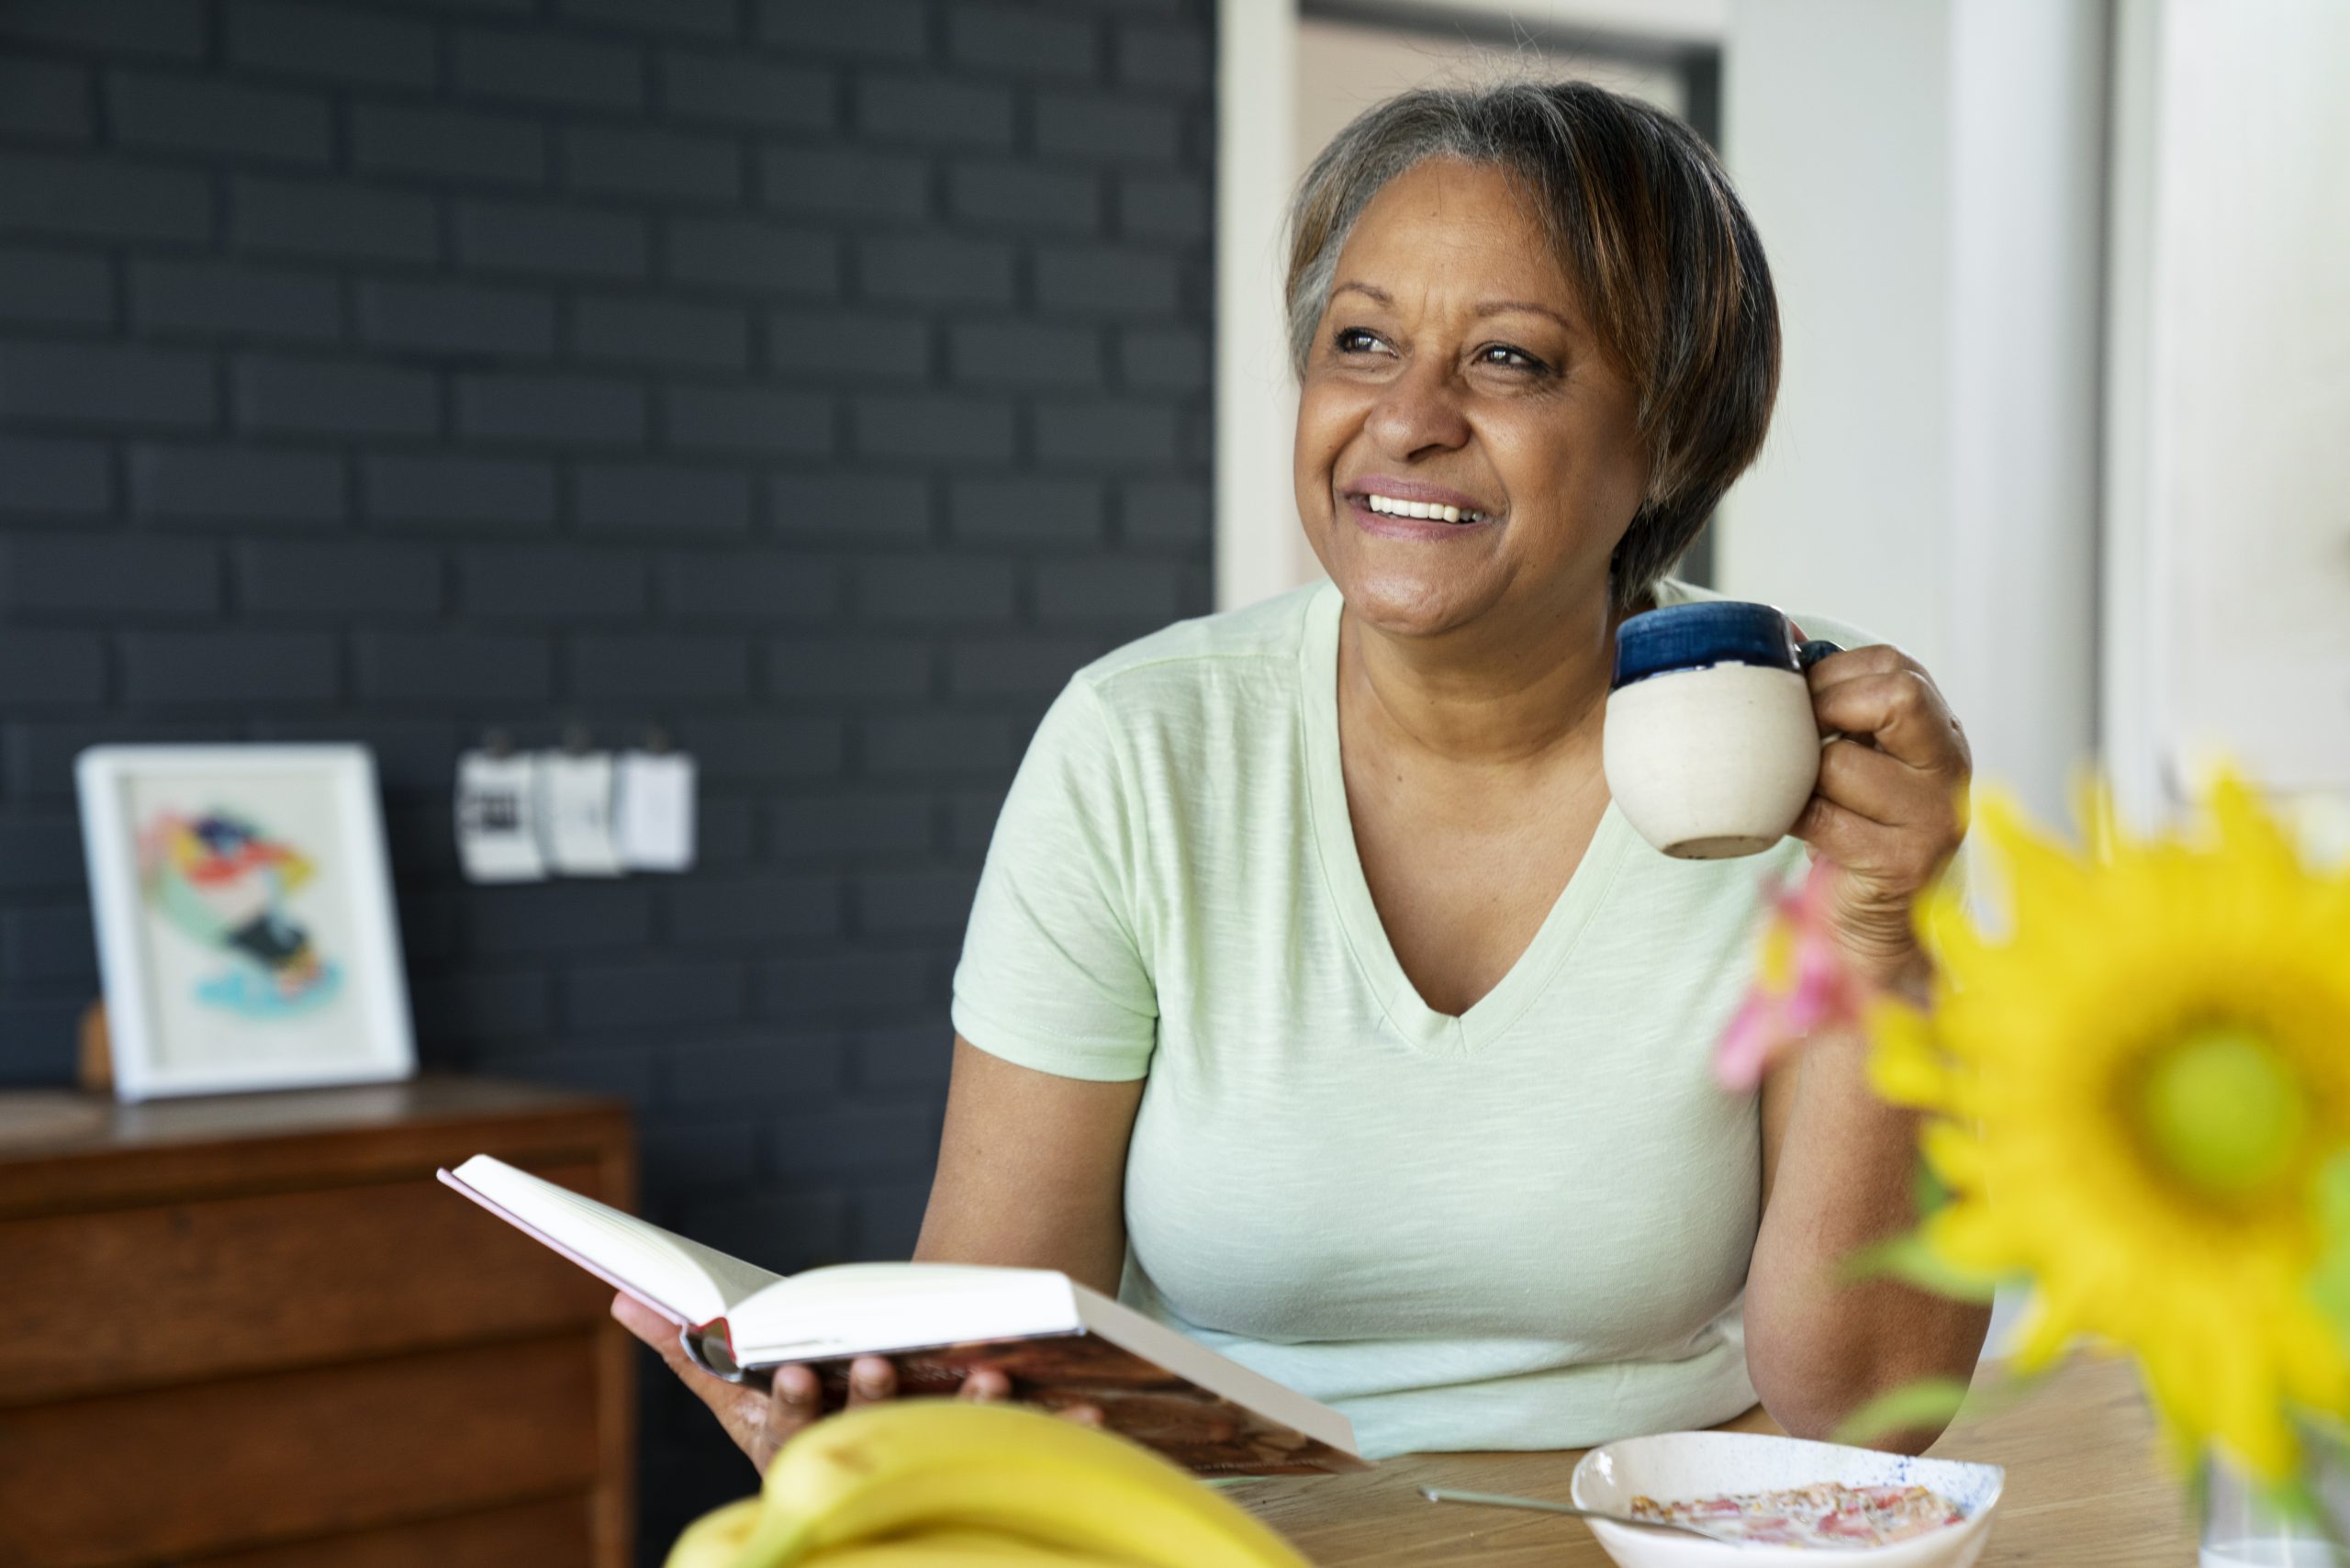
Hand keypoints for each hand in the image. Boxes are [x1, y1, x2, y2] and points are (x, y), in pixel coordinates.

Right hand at [611, 1292, 1101, 1473]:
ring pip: (948, 1446)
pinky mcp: (991, 1479)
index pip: (791, 1432)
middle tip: (876, 1363)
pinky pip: (1034, 1457)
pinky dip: (1064, 1433)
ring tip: (983, 1372)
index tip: (792, 1369)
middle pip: (867, 1437)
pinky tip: (1097, 1411)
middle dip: (870, 1400)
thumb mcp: (741, 1401)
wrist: (879, 1518)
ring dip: (967, 1410)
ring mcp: (925, 1477)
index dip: (794, 1405)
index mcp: (799, 1453)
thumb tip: (623, 1294)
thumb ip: (686, 1353)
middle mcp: (861, 1470)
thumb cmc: (802, 1429)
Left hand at [1790, 643, 1969, 990]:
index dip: (1833, 676)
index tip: (1803, 703)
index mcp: (1941, 730)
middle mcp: (1951, 766)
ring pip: (1840, 762)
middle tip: (1798, 743)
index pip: (1895, 668)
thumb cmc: (1858, 827)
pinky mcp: (1904, 861)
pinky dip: (1795, 818)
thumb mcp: (1857, 755)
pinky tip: (1800, 827)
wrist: (1880, 923)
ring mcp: (1934, 815)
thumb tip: (1781, 633)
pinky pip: (1824, 818)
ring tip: (1804, 795)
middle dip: (1825, 711)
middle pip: (1895, 697)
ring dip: (1801, 778)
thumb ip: (1834, 700)